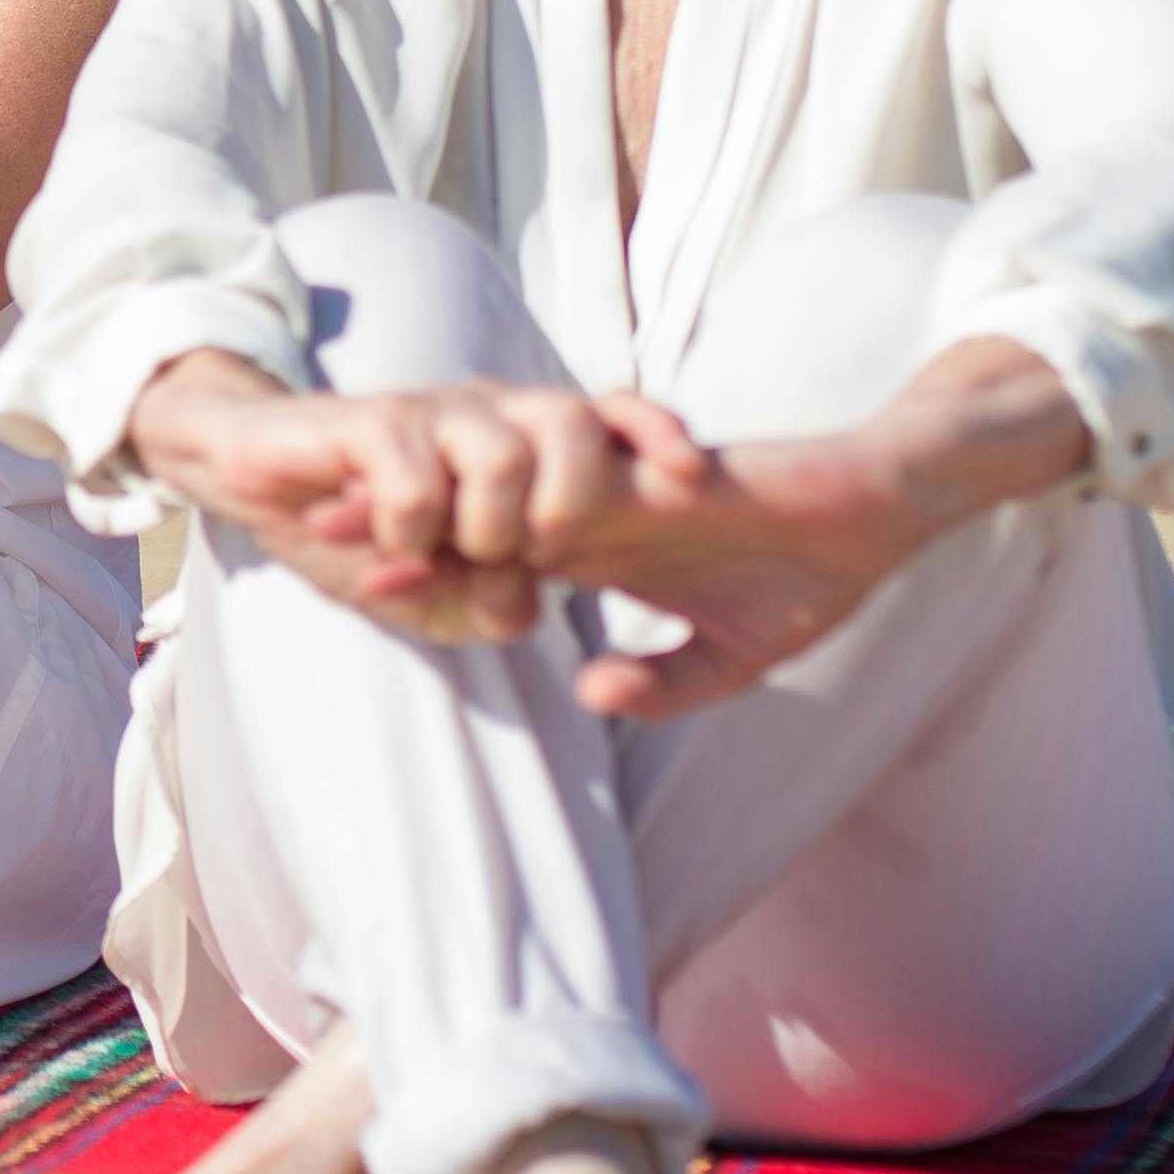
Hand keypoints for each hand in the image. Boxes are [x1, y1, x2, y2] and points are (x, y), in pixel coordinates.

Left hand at [126, 361, 928, 707]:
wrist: (878, 512)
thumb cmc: (811, 578)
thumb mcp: (728, 658)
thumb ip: (662, 682)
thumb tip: (593, 693)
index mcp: (601, 547)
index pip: (494, 558)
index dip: (428, 568)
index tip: (356, 583)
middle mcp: (592, 511)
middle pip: (469, 513)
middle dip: (389, 522)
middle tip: (295, 531)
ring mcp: (613, 491)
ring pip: (492, 491)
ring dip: (416, 502)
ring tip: (329, 514)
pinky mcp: (646, 480)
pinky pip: (557, 484)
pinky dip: (498, 492)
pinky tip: (437, 503)